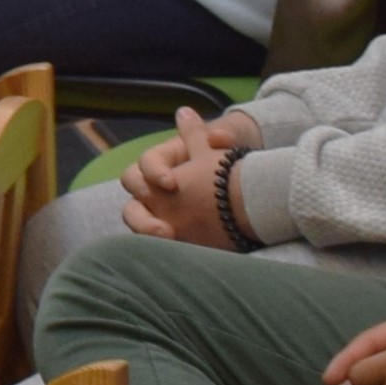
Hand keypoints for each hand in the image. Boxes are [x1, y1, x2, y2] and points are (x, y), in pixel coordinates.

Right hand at [117, 108, 262, 241]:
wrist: (252, 187)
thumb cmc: (235, 158)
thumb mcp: (234, 141)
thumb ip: (224, 135)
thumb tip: (217, 137)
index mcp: (166, 159)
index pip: (146, 162)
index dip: (153, 171)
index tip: (171, 183)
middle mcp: (156, 183)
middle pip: (133, 189)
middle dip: (142, 201)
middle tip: (163, 218)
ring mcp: (160, 207)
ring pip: (136, 216)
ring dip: (144, 227)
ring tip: (166, 237)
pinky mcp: (170, 228)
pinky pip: (154, 236)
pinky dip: (160, 243)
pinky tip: (176, 249)